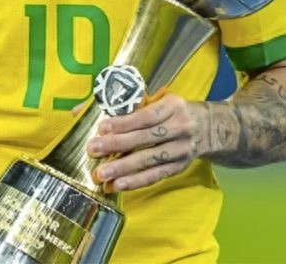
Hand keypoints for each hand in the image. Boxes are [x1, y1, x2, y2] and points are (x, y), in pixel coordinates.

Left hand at [85, 93, 207, 191]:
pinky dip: (136, 181)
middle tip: (93, 150)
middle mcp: (180, 127)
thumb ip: (122, 104)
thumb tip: (80, 111)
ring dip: (124, 168)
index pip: (146, 115)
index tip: (101, 128)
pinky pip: (156, 176)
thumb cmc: (170, 111)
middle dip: (117, 145)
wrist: (205, 127)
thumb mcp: (154, 100)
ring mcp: (181, 150)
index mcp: (172, 106)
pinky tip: (118, 185)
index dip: (124, 123)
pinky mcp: (179, 167)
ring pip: (149, 160)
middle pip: (145, 138)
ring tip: (102, 174)